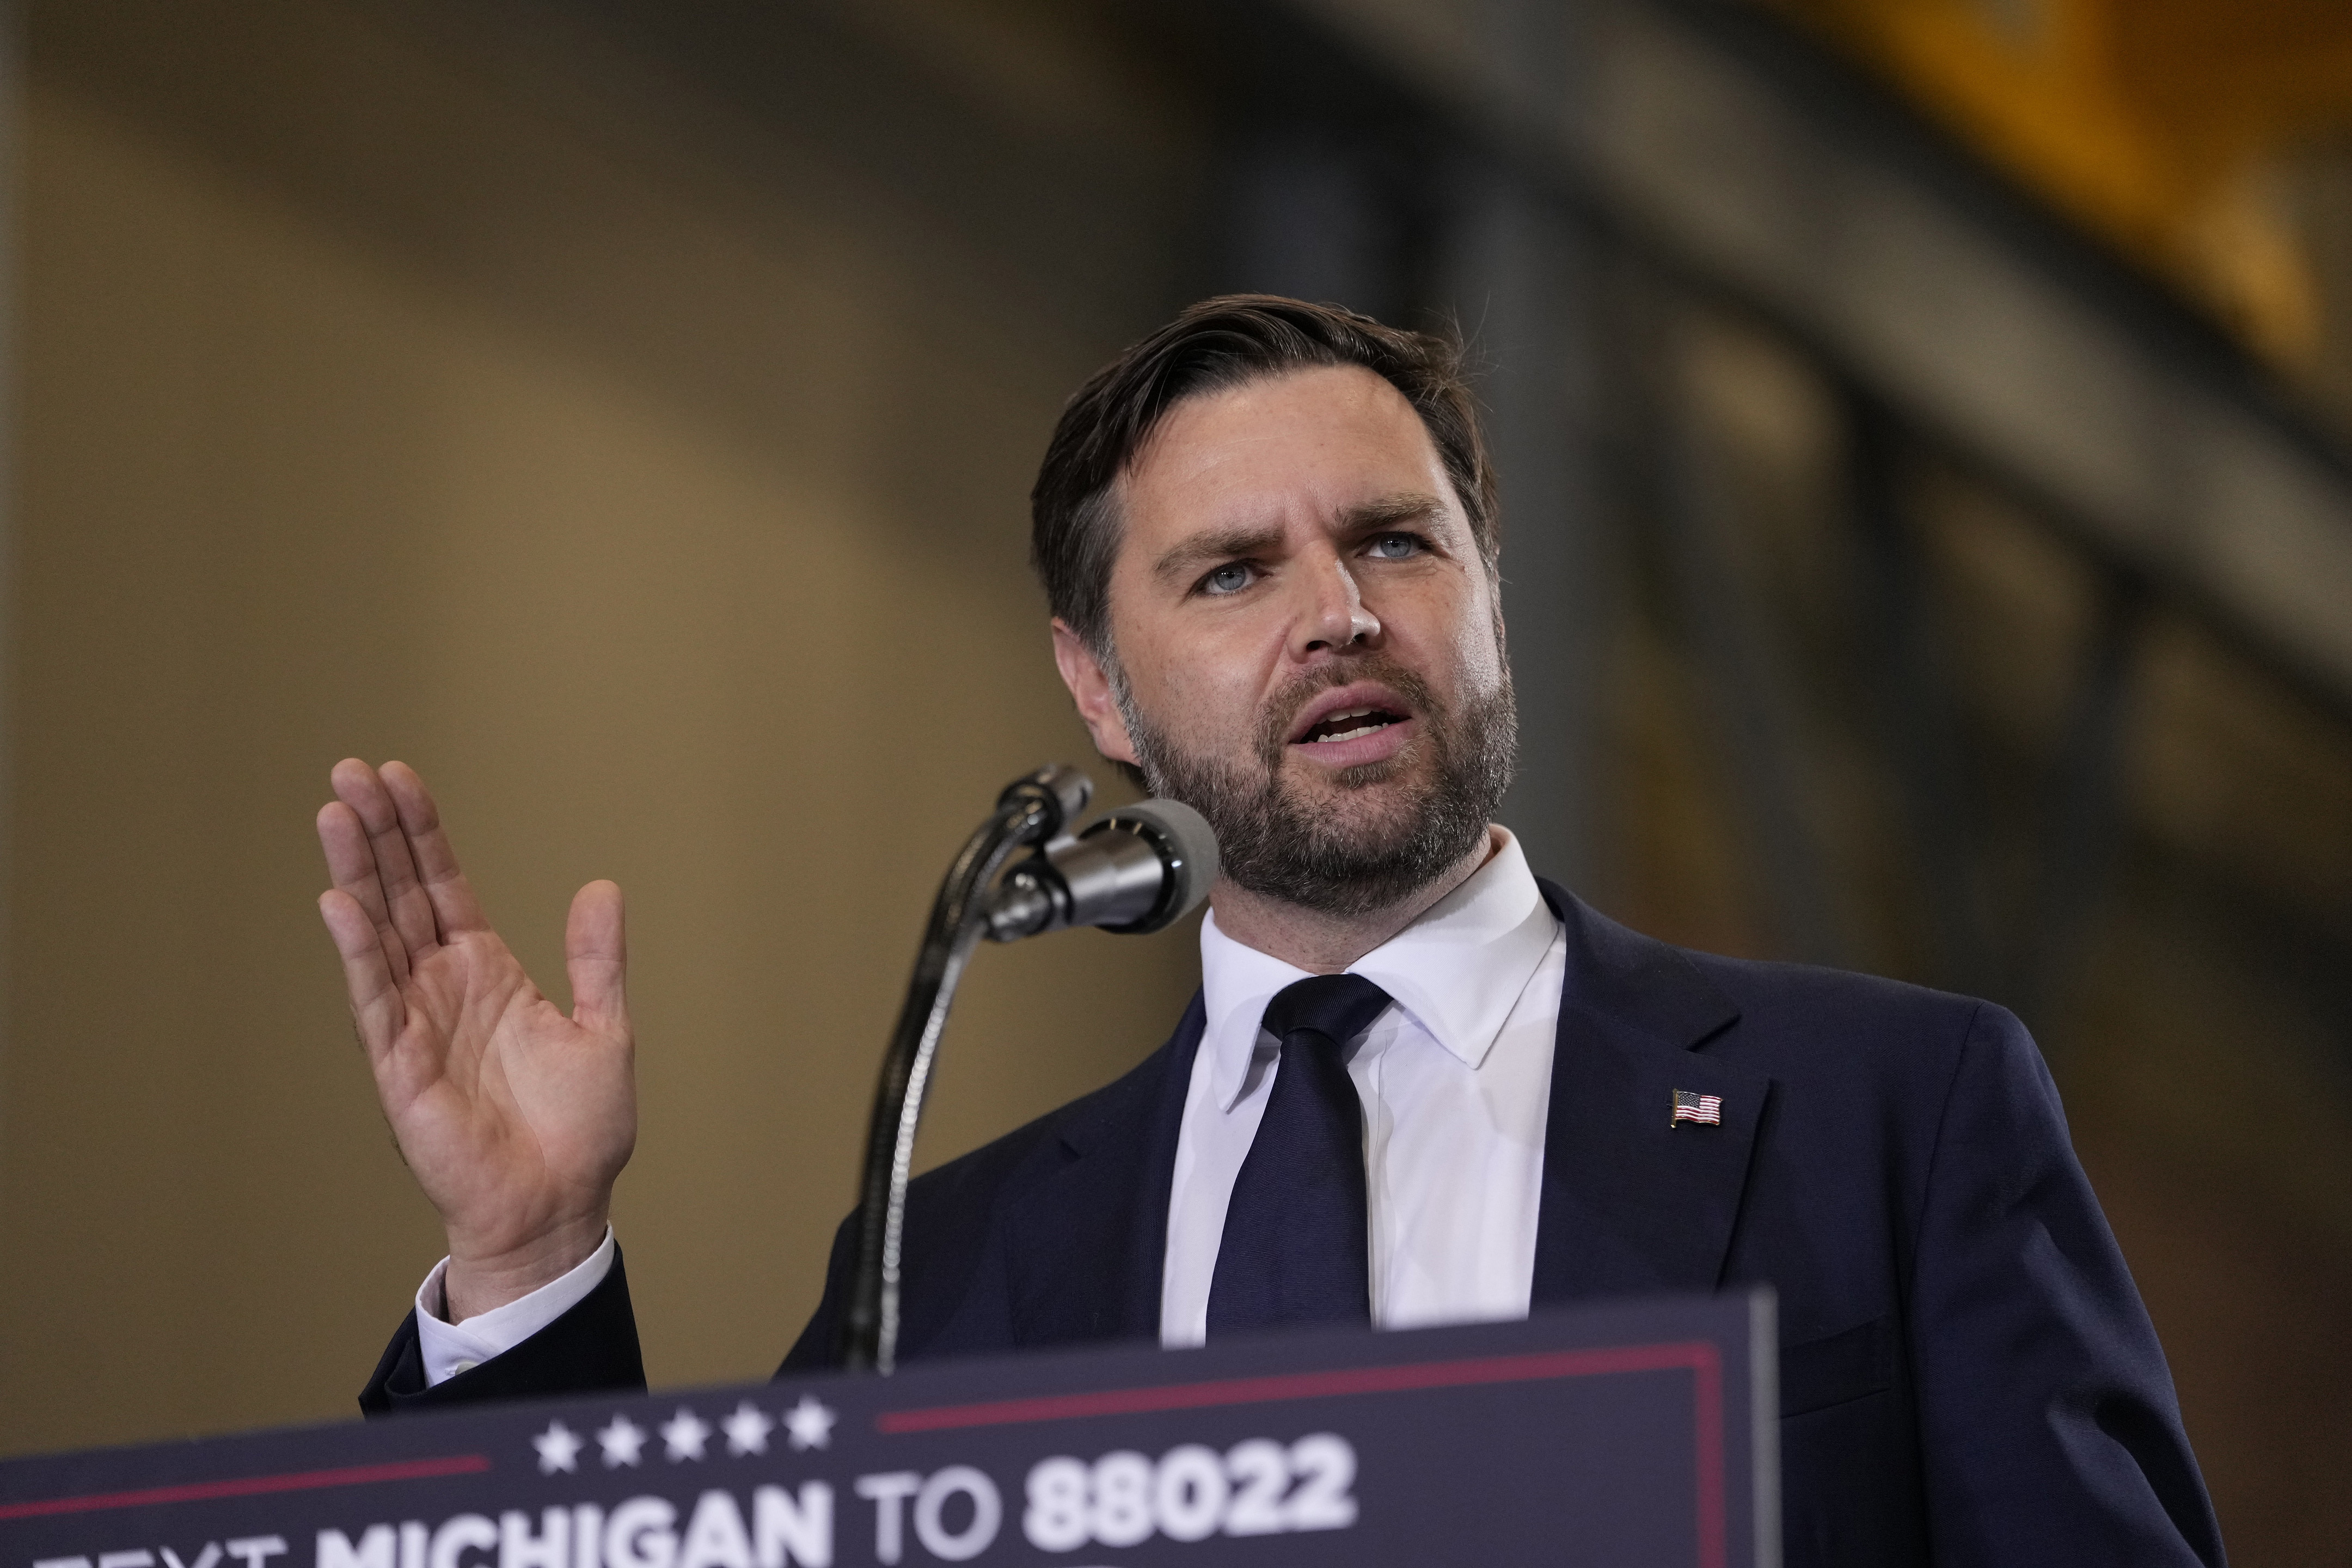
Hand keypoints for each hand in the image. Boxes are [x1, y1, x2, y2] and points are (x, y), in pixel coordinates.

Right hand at [317, 760, 633, 1319]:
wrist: (560, 1204)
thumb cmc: (579, 1131)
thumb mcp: (604, 1030)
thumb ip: (596, 960)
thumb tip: (603, 887)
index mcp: (486, 973)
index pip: (443, 886)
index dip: (422, 833)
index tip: (398, 777)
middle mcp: (441, 988)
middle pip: (400, 895)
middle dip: (377, 833)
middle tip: (349, 770)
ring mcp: (415, 1023)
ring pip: (376, 933)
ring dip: (356, 873)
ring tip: (334, 810)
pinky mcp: (399, 1066)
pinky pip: (374, 998)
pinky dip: (357, 951)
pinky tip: (339, 902)